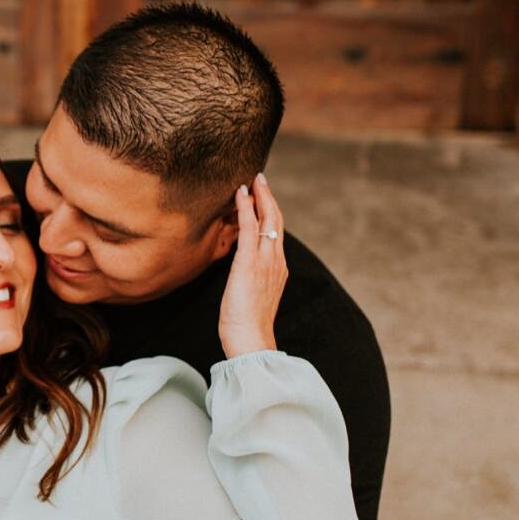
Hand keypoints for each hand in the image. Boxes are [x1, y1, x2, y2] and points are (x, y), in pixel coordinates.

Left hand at [218, 174, 287, 358]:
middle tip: (260, 179)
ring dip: (260, 197)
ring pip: (267, 220)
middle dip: (269, 198)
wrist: (250, 339)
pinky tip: (240, 194)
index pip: (276, 234)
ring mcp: (265, 261)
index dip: (271, 213)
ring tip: (253, 180)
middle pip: (276, 221)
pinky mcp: (249, 263)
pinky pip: (250, 228)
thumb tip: (244, 273)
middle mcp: (276, 261)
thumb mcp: (253, 295)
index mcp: (278, 269)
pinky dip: (246, 208)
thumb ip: (253, 279)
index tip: (264, 198)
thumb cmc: (246, 324)